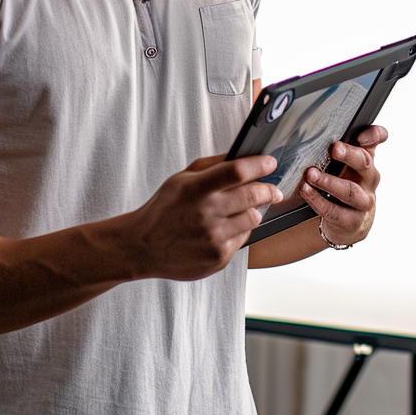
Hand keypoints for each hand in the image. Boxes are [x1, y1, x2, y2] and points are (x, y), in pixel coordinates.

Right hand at [129, 154, 283, 279]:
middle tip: (273, 188)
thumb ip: (211, 166)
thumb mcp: (180, 179)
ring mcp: (213, 238)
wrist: (142, 246)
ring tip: (244, 208)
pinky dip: (239, 231)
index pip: (236, 171)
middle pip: (253, 195)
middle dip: (269, 189)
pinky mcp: (219, 257)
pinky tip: (224, 228)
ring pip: (253, 218)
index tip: (270, 162)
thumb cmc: (163, 209)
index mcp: (195, 189)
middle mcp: (206, 213)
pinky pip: (243, 239)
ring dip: (254, 211)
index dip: (259, 164)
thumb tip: (242, 156)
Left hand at [299, 125, 387, 248]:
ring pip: (350, 191)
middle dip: (349, 155)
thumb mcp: (346, 164)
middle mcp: (368, 179)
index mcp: (366, 159)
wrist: (351, 222)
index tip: (362, 135)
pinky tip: (306, 191)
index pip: (377, 141)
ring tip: (311, 175)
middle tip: (334, 148)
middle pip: (364, 163)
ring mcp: (363, 201)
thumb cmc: (346, 184)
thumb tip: (318, 125)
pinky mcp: (352, 220)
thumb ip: (337, 146)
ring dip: (329, 182)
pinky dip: (318, 200)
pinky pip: (335, 211)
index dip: (374, 135)